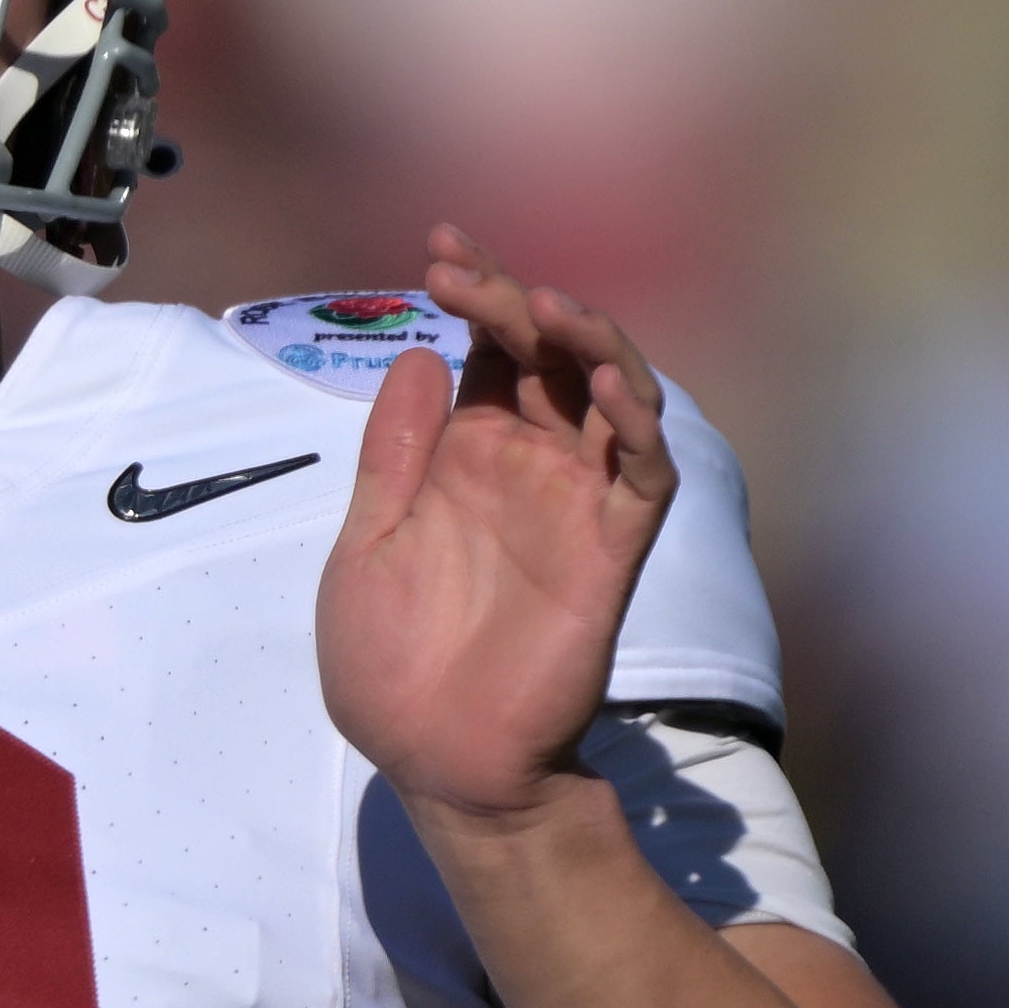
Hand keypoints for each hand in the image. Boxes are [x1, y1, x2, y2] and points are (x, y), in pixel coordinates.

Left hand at [315, 225, 674, 829]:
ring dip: (588, 338)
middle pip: (546, 352)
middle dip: (512, 296)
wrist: (440, 762)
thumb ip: (395, 456)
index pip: (486, 348)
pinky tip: (607, 382)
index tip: (438, 245)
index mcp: (466, 455)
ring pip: (610, 392)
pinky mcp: (611, 550)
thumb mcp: (366, 547)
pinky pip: (642, 473)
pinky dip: (635, 422)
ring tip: (543, 304)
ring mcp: (575, 502)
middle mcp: (528, 464)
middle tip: (463, 269)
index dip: (474, 290)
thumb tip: (423, 355)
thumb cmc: (397, 666)